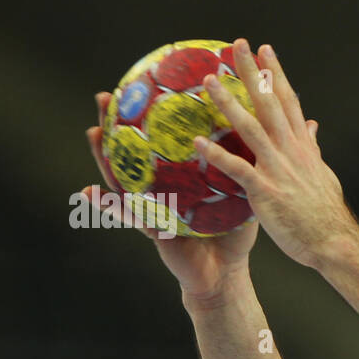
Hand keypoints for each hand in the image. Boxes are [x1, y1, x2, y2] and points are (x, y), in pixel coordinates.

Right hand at [81, 91, 258, 303]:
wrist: (225, 274)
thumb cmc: (233, 233)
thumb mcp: (243, 195)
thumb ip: (248, 168)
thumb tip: (269, 133)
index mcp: (180, 179)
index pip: (163, 141)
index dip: (154, 116)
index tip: (145, 84)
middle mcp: (161, 189)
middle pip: (136, 152)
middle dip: (119, 125)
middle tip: (105, 97)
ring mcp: (153, 208)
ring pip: (123, 177)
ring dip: (104, 156)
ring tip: (92, 133)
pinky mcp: (153, 230)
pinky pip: (130, 215)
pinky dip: (108, 204)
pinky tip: (88, 191)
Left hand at [194, 38, 358, 268]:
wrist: (333, 242)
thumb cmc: (326, 214)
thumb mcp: (323, 175)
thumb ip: (313, 149)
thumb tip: (313, 127)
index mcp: (303, 147)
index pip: (289, 102)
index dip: (276, 74)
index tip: (266, 51)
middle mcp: (291, 151)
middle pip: (269, 104)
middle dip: (253, 72)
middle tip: (238, 45)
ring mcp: (278, 170)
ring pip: (251, 129)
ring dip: (228, 104)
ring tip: (208, 82)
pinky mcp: (266, 191)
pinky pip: (237, 170)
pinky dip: (218, 156)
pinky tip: (198, 143)